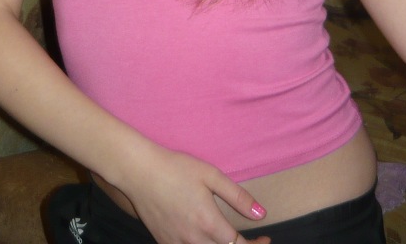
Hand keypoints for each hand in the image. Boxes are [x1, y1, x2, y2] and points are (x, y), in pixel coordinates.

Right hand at [118, 143, 270, 243]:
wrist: (139, 172)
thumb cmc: (176, 168)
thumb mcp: (211, 175)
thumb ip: (238, 196)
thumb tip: (261, 214)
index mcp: (209, 223)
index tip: (266, 240)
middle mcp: (194, 240)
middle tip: (251, 241)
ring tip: (226, 239)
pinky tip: (203, 238)